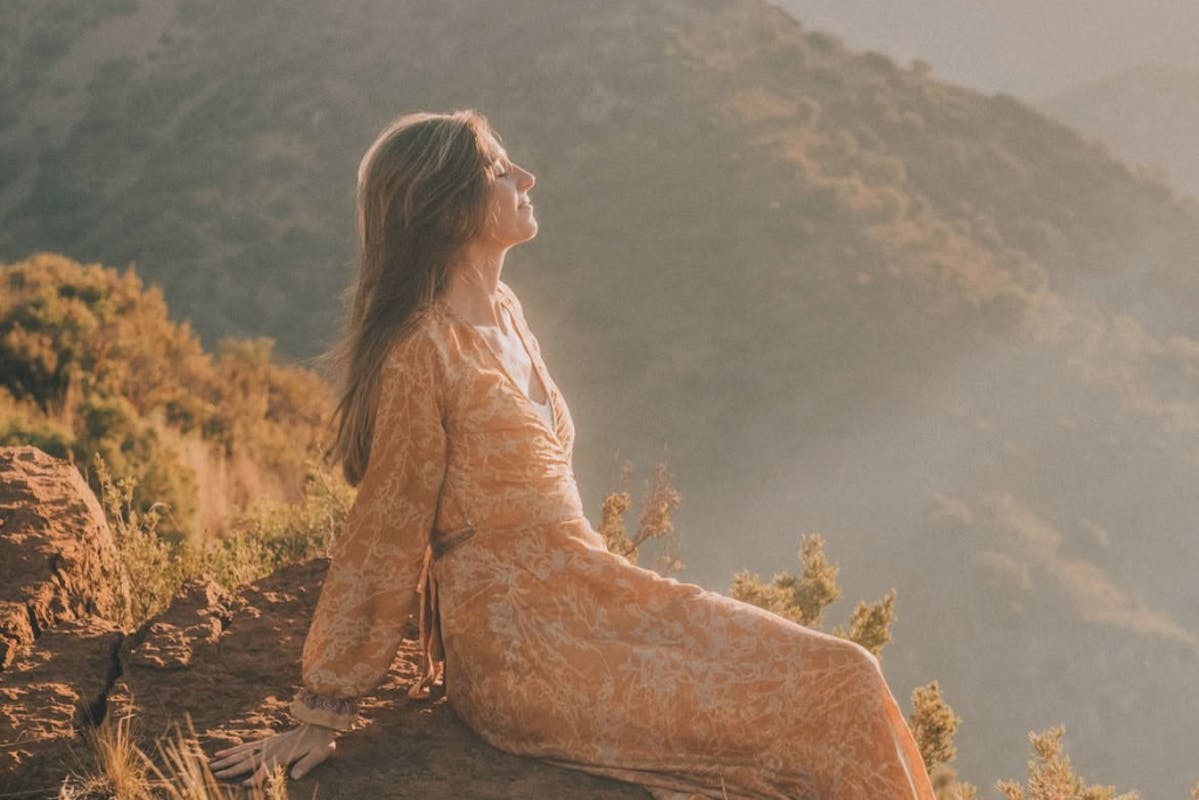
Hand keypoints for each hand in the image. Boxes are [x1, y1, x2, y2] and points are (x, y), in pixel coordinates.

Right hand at [209, 723, 337, 785]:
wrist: (320, 723)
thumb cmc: (322, 742)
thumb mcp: (320, 754)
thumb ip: (307, 764)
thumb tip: (295, 776)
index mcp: (284, 754)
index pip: (266, 768)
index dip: (256, 777)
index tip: (243, 785)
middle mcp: (272, 748)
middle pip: (248, 760)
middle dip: (231, 768)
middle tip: (214, 774)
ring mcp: (267, 743)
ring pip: (243, 752)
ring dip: (227, 759)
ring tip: (212, 764)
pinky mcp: (266, 741)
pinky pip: (247, 746)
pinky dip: (233, 750)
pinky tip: (222, 752)